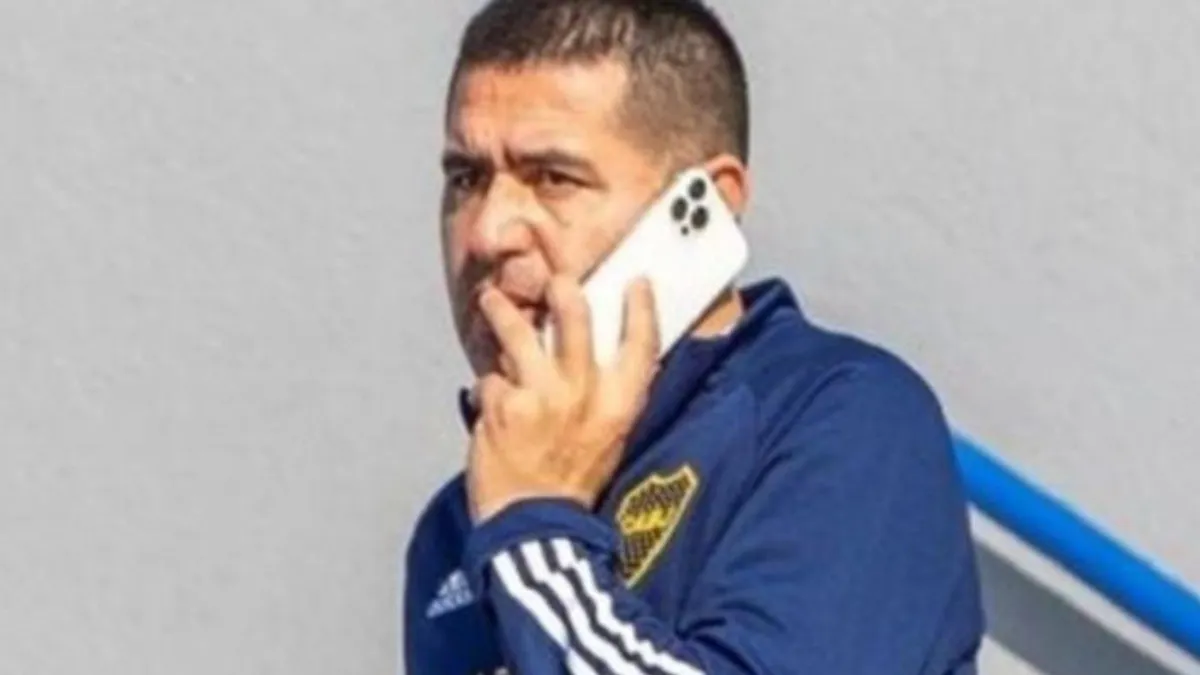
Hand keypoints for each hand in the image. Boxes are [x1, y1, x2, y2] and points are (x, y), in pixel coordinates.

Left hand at [466, 274, 659, 523]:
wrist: (536, 526)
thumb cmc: (572, 485)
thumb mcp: (608, 441)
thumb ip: (606, 401)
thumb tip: (597, 362)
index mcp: (620, 406)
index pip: (642, 347)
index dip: (642, 310)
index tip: (636, 283)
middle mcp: (585, 395)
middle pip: (576, 321)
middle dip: (563, 291)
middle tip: (555, 280)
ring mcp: (544, 396)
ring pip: (520, 336)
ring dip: (502, 313)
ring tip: (491, 300)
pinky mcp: (506, 406)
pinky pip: (491, 380)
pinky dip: (487, 390)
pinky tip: (489, 407)